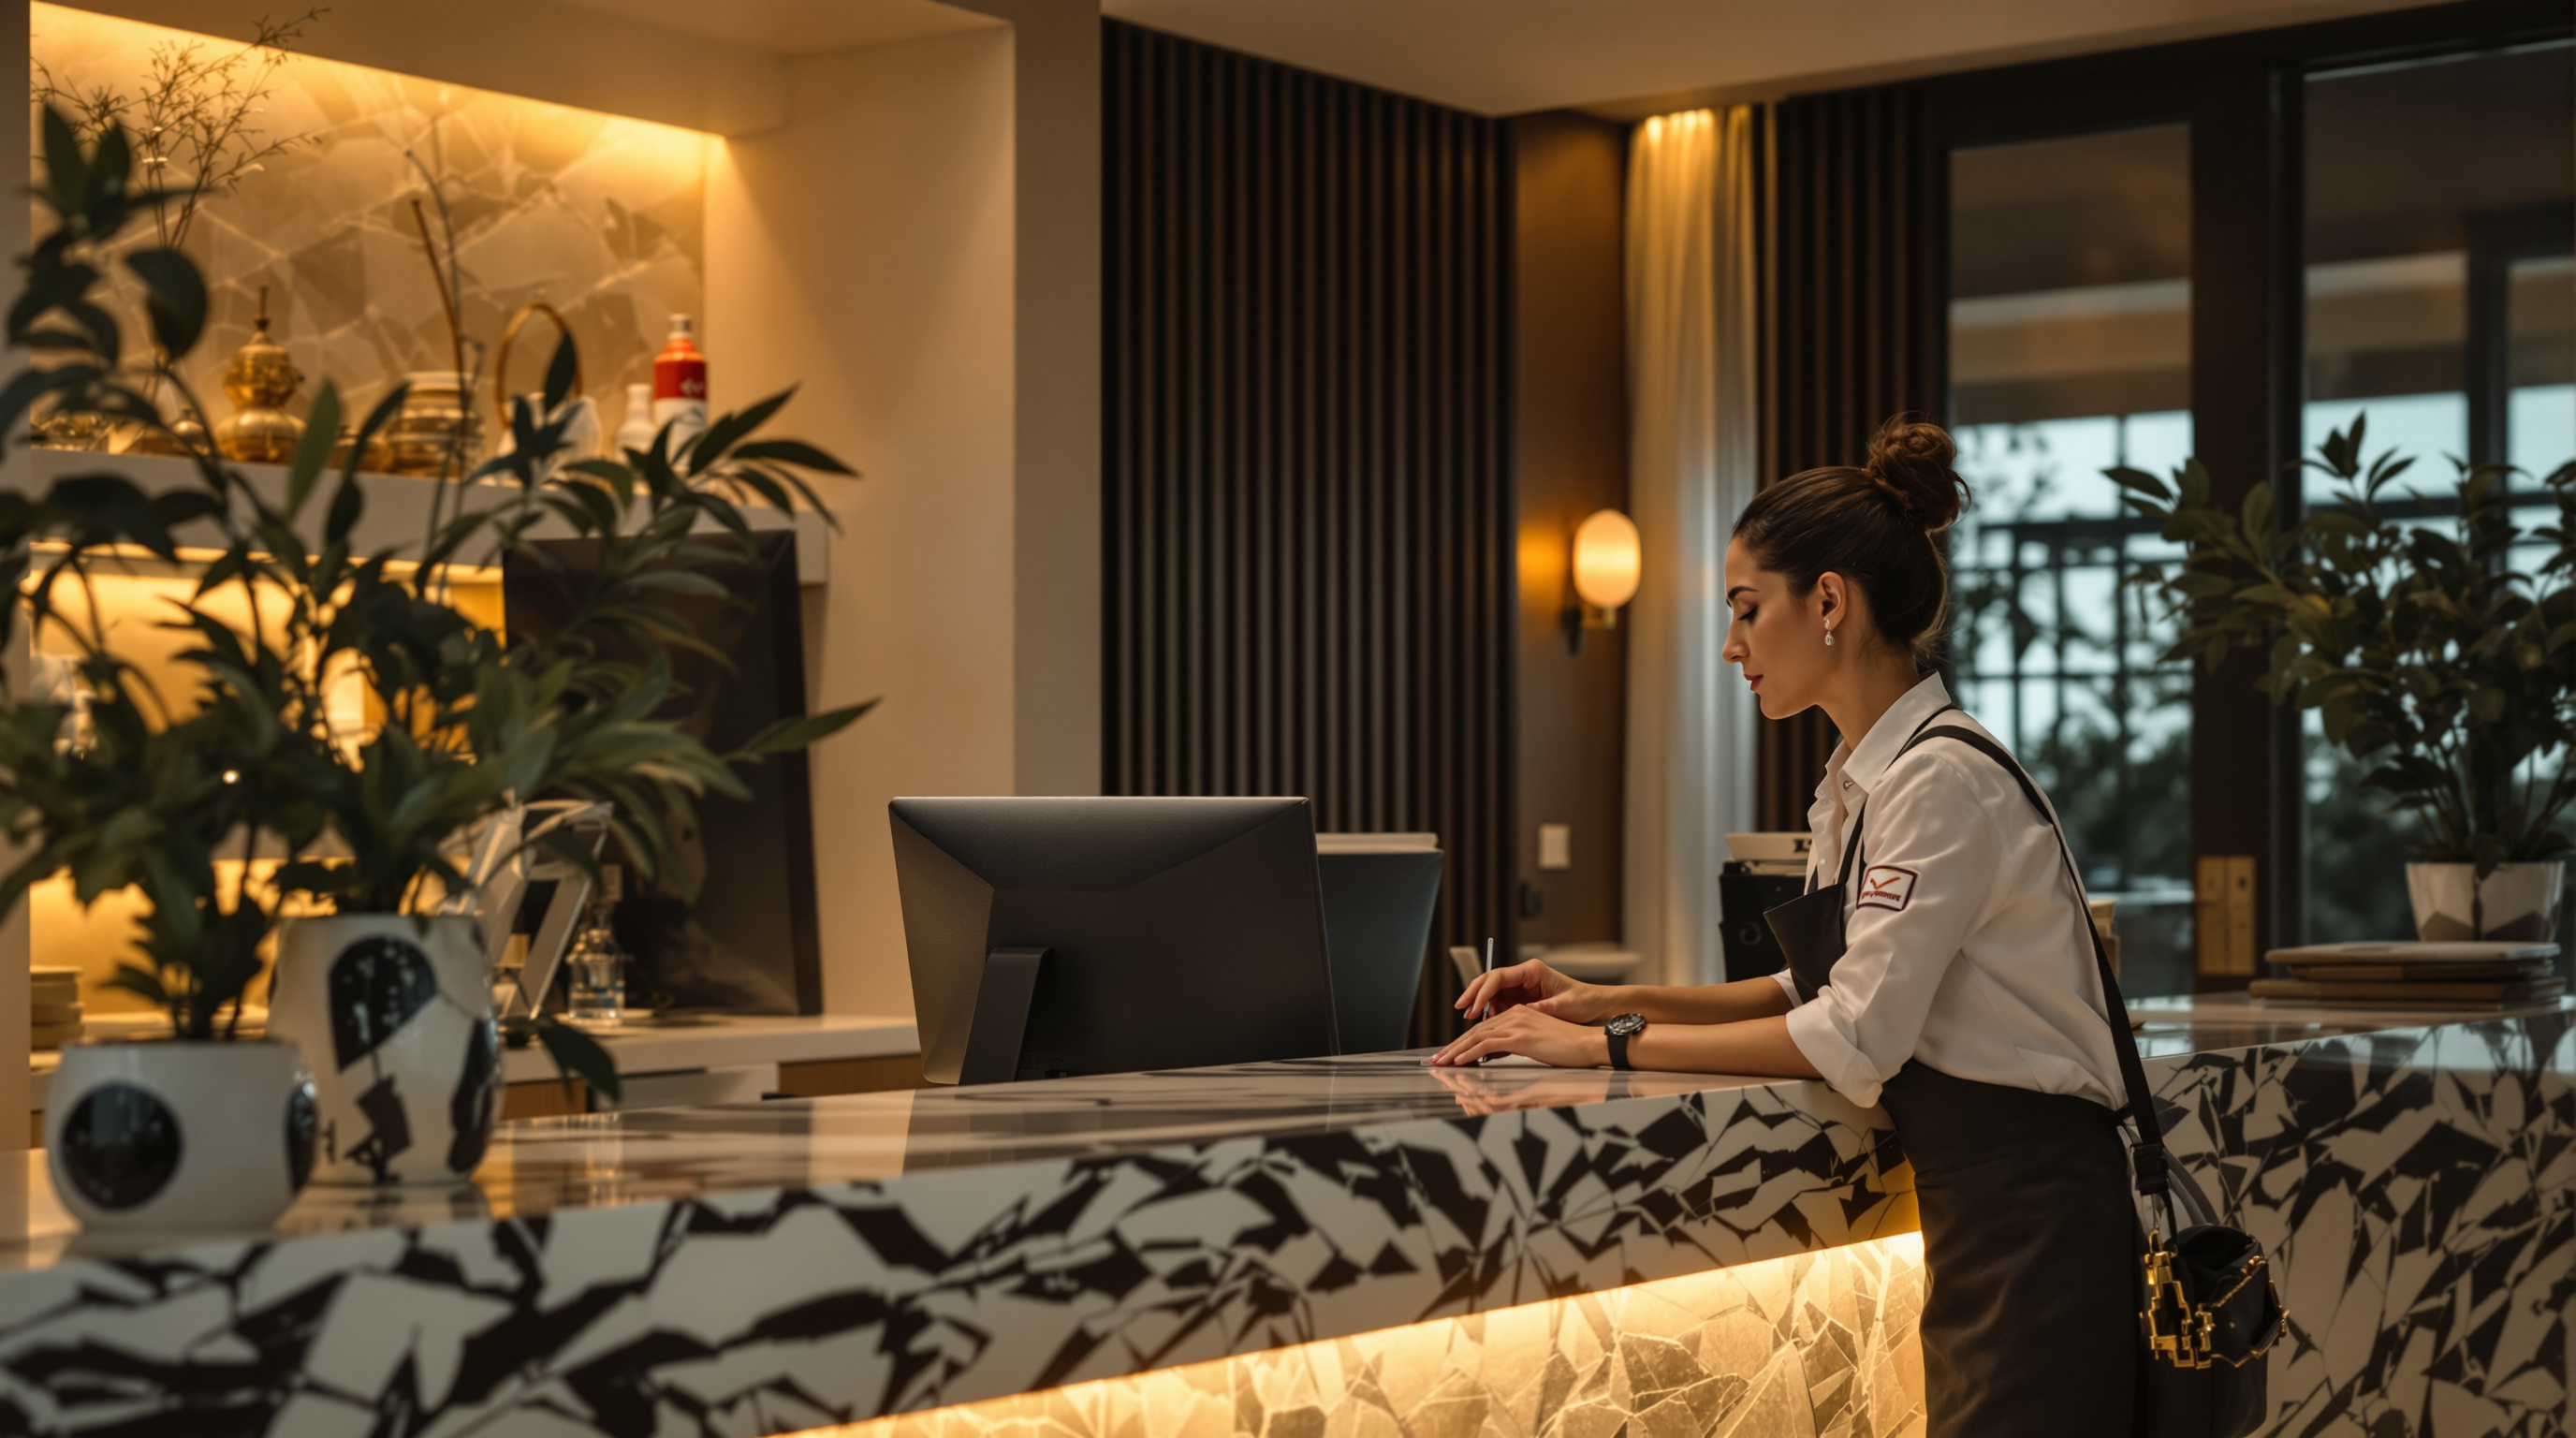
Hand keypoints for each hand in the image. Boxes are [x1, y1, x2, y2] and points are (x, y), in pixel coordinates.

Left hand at [1427, 1004, 1608, 1067]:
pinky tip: (1458, 1062)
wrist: (1589, 1044)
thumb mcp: (1538, 1046)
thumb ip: (1516, 1048)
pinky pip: (1486, 1045)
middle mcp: (1515, 1015)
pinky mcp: (1520, 1037)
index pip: (1485, 1028)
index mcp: (1519, 1014)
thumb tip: (1495, 1058)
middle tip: (1437, 1059)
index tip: (1450, 1054)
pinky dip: (1469, 1054)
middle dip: (1453, 1046)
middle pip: (1476, 1031)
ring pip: (1476, 1037)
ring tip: (1440, 1063)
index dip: (1464, 1042)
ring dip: (1455, 1051)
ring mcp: (1516, 1024)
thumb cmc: (1570, 1049)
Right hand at [1452, 959, 1614, 1025]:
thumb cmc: (1584, 1002)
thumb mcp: (1564, 1007)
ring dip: (1480, 1007)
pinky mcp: (1521, 1000)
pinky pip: (1499, 1006)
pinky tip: (1485, 1027)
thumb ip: (1542, 1009)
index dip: (1483, 991)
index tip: (1474, 1006)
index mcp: (1532, 971)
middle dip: (1474, 995)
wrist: (1596, 1006)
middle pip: (1489, 982)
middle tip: (1462, 1010)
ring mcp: (1520, 988)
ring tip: (1471, 1024)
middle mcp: (1523, 977)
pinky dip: (1490, 1015)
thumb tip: (1523, 1013)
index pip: (1499, 976)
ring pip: (1491, 994)